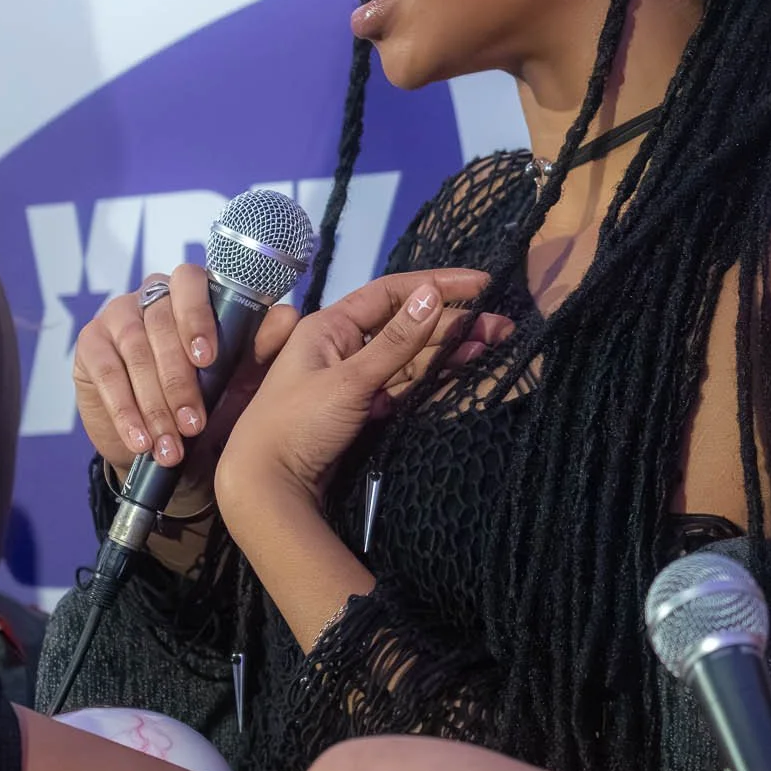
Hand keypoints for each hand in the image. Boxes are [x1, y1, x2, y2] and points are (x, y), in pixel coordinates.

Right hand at [70, 263, 299, 512]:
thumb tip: (288, 316)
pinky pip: (105, 372)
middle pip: (160, 322)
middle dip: (178, 379)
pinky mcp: (90, 346)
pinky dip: (125, 410)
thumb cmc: (211, 405)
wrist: (171, 449)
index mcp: (191, 295)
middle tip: (194, 423)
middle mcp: (151, 297)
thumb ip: (261, 348)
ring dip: (153, 402)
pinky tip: (140, 440)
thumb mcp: (240, 382)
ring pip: (134, 349)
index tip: (208, 358)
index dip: (196, 315)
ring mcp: (116, 317)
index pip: (189, 280)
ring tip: (170, 444)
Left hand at [218, 268, 494, 510]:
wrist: (267, 486)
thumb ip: (395, 342)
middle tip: (503, 326)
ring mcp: (355, 378)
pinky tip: (464, 370)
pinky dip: (434, 376)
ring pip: (410, 356)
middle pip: (407, 325)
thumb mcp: (349, 381)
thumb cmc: (297, 425)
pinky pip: (405, 384)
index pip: (392, 292)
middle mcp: (344, 345)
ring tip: (493, 345)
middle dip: (453, 323)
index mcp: (330, 326)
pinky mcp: (364, 408)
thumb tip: (433, 294)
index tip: (481, 284)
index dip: (437, 284)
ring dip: (450, 350)